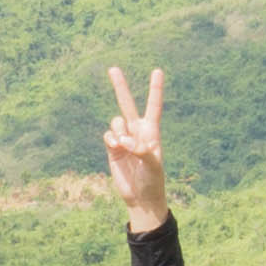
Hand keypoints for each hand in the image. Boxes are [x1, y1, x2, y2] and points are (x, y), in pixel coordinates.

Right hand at [101, 66, 169, 225]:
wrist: (140, 197)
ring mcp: (123, 139)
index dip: (155, 89)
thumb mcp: (153, 165)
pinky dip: (111, 140)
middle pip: (127, 104)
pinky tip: (116, 149)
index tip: (157, 70)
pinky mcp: (112, 148)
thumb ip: (142, 150)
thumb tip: (125, 140)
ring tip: (124, 146)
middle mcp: (137, 131)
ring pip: (115, 122)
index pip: (154, 106)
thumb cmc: (153, 180)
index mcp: (152, 131)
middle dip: (120, 86)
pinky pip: (108, 135)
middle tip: (113, 68)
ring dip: (118, 131)